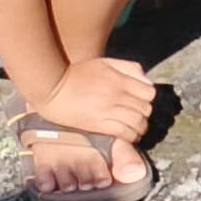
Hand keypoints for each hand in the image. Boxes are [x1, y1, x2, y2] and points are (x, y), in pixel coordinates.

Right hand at [36, 54, 156, 141]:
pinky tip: (128, 137)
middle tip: (138, 118)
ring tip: (136, 130)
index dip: (148, 99)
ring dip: (140, 128)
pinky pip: (123, 133)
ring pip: (137, 122)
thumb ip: (127, 68)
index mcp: (121, 80)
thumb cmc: (76, 74)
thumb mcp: (104, 63)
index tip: (142, 103)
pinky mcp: (97, 124)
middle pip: (145, 109)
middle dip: (145, 114)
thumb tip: (144, 79)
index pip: (149, 93)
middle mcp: (118, 95)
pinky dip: (130, 136)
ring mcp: (108, 110)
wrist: (51, 87)